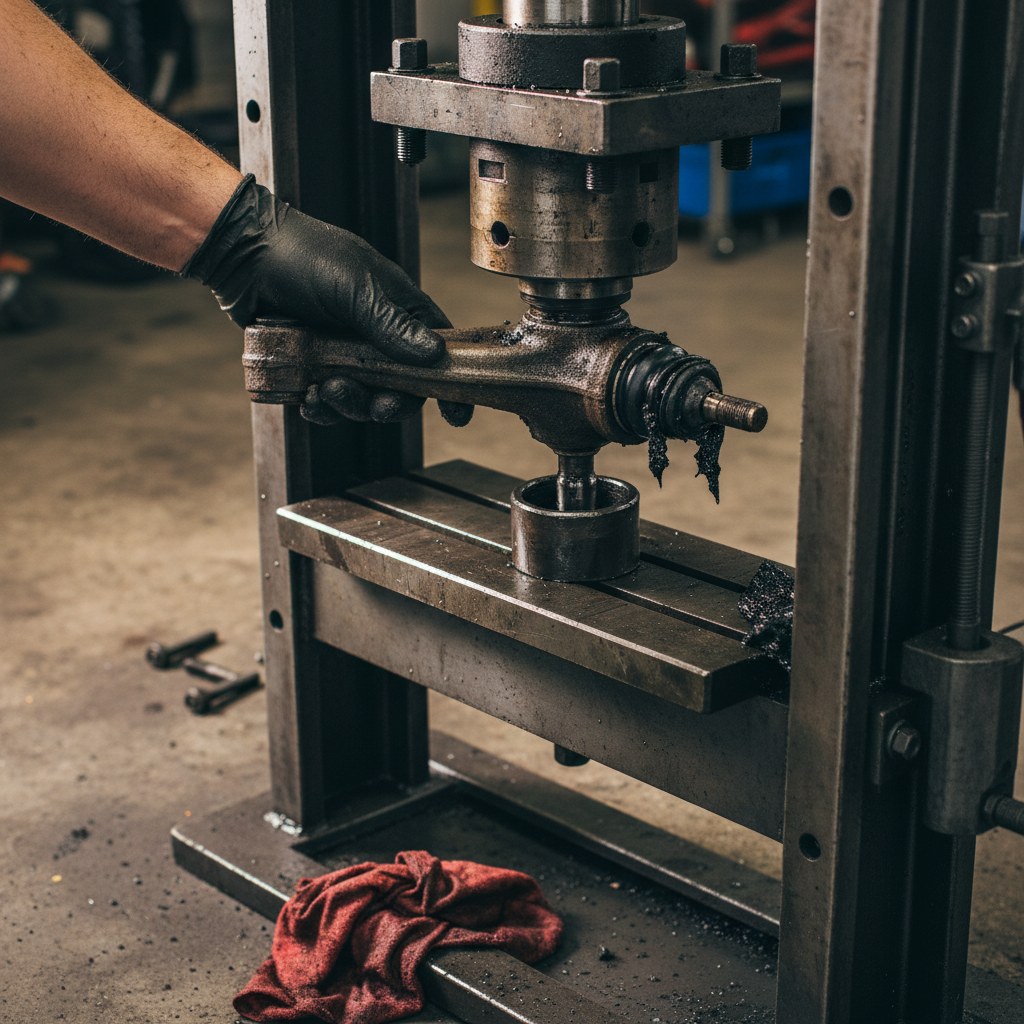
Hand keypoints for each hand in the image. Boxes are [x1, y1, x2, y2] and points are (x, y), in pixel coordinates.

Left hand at [184, 174, 470, 424]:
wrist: (243, 254)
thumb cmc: (304, 256)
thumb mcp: (354, 287)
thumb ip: (391, 324)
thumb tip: (434, 355)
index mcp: (399, 311)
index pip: (438, 353)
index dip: (449, 385)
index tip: (457, 416)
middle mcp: (376, 337)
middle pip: (401, 389)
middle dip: (390, 403)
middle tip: (376, 406)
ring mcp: (343, 354)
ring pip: (362, 401)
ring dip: (348, 407)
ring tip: (324, 392)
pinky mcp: (311, 368)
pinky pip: (326, 404)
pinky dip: (320, 409)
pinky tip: (307, 400)